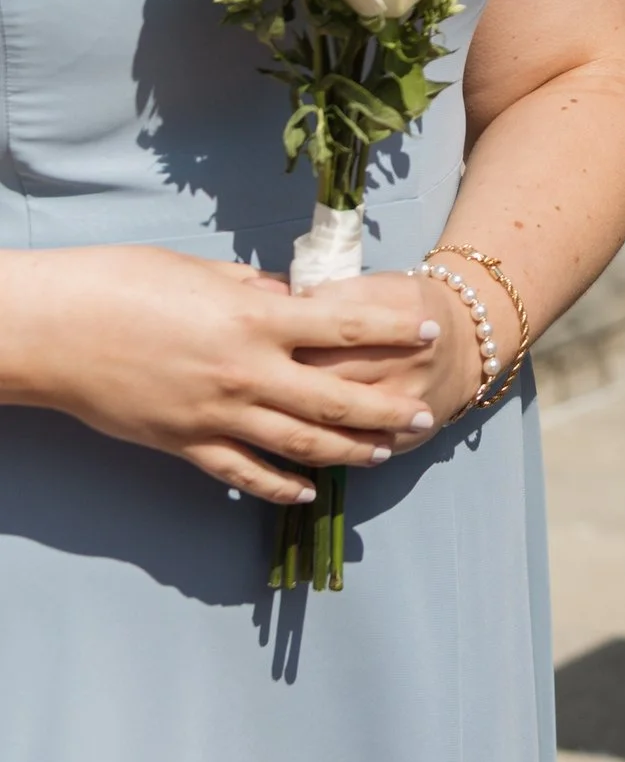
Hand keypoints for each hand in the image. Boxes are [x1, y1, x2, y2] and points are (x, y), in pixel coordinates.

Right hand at [0, 248, 452, 504]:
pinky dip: (279, 485)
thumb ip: (251, 289)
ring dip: (347, 452)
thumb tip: (289, 298)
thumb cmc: (122, 283)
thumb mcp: (200, 271)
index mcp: (254, 318)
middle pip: (335, 398)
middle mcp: (246, 372)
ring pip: (298, 444)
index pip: (346, 326)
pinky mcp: (184, 445)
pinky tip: (306, 490)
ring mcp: (216, 415)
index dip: (393, 331)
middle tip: (422, 416)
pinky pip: (243, 472)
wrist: (57, 331)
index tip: (429, 333)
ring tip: (383, 455)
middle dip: (384, 410)